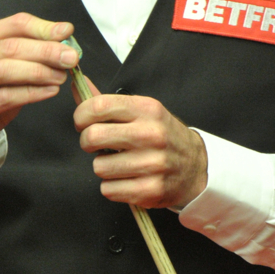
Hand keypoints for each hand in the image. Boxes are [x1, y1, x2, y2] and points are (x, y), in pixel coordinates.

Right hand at [0, 13, 77, 168]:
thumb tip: (65, 40)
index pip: (16, 24)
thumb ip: (33, 52)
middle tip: (71, 57)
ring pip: (5, 70)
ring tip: (62, 76)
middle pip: (11, 47)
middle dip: (46, 50)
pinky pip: (5, 97)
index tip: (67, 31)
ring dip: (38, 71)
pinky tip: (50, 91)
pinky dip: (31, 93)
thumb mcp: (11, 67)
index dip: (44, 27)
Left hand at [74, 84, 207, 209]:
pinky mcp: (151, 190)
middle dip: (87, 142)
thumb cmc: (162, 136)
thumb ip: (106, 102)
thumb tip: (77, 83)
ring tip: (118, 163)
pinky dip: (112, 186)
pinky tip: (126, 179)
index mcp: (147, 109)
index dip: (81, 115)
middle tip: (96, 144)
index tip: (82, 122)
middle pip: (93, 136)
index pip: (99, 106)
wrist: (196, 166)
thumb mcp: (141, 112)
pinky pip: (109, 189)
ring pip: (98, 167)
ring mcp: (153, 164)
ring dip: (102, 167)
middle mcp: (151, 134)